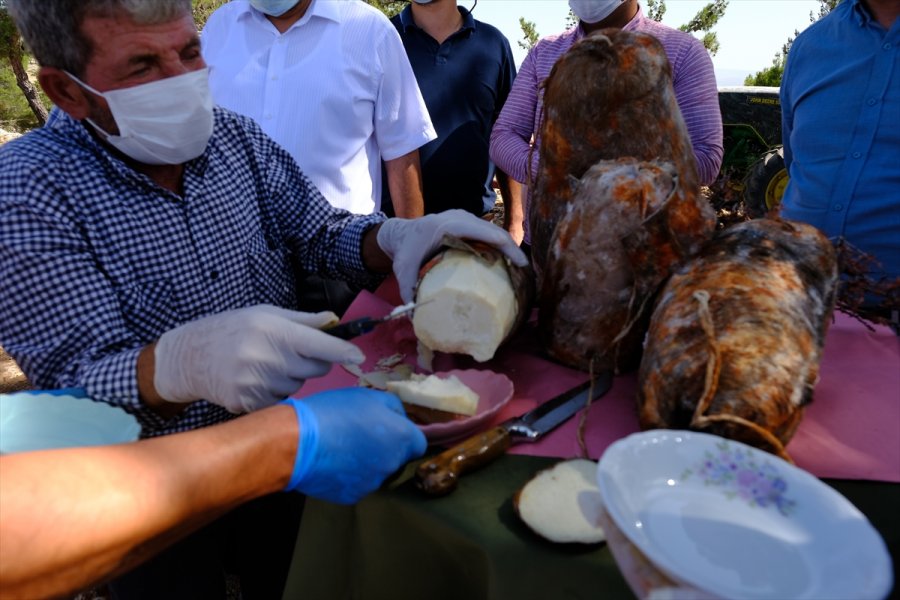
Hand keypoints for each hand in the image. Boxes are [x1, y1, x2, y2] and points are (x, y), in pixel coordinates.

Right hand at [154, 305, 364, 413]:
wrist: (189, 356)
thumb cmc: (231, 329)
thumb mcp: (265, 314)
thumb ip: (303, 320)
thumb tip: (334, 320)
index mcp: (275, 331)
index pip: (320, 345)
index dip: (343, 352)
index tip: (359, 357)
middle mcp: (268, 358)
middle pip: (316, 369)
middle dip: (313, 363)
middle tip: (291, 353)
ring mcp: (258, 384)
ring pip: (298, 387)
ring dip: (292, 378)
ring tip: (266, 365)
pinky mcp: (249, 403)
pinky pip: (280, 402)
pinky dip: (276, 393)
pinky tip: (257, 380)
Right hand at [281, 389, 426, 503]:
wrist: (298, 443)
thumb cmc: (335, 412)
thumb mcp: (368, 396)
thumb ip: (392, 407)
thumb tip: (398, 417)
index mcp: (402, 438)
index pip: (418, 444)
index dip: (405, 436)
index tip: (387, 429)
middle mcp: (392, 464)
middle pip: (396, 458)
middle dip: (384, 448)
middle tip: (359, 435)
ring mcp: (372, 484)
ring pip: (376, 472)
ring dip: (366, 463)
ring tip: (341, 448)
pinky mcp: (352, 497)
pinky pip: (357, 484)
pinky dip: (349, 476)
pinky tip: (331, 463)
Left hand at [376, 209, 528, 302]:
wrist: (400, 234)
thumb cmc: (404, 251)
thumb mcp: (403, 269)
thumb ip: (408, 291)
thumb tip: (417, 317)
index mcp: (449, 225)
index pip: (486, 232)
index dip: (507, 247)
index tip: (521, 264)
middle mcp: (461, 217)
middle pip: (495, 231)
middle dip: (513, 250)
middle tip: (527, 273)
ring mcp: (466, 218)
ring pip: (494, 232)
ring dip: (508, 249)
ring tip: (520, 270)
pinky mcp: (468, 224)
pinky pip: (488, 233)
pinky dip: (499, 247)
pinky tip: (507, 264)